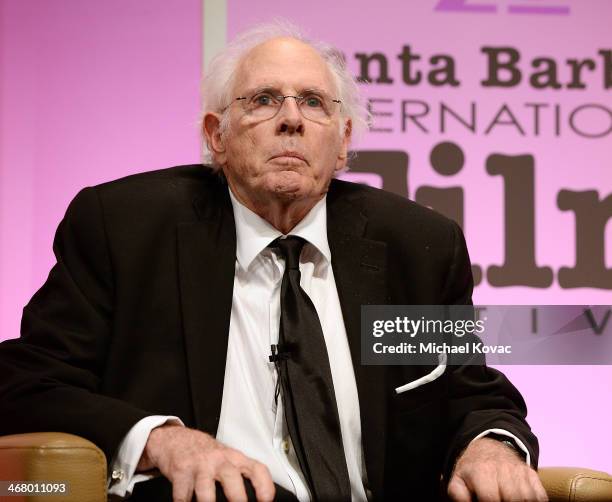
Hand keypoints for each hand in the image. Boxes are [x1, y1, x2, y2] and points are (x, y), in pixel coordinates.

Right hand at [137, 424, 274, 501]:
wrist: (176, 440)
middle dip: (237, 498)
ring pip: (206, 491)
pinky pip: (183, 496)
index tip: (266, 500)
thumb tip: (254, 498)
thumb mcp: (225, 459)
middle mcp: (219, 460)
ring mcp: (200, 465)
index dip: (264, 486)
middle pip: (232, 478)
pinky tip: (187, 501)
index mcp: (234, 458)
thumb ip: (238, 475)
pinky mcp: (181, 471)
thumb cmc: (204, 454)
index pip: (256, 469)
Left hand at [447, 437, 547, 501]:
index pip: (490, 498)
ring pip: (528, 498)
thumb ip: (459, 494)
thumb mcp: (458, 479)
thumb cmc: (473, 469)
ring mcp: (519, 471)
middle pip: (512, 499)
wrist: (488, 446)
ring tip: (509, 501)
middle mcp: (503, 470)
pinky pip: (540, 495)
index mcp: (482, 472)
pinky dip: (536, 501)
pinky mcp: (531, 474)